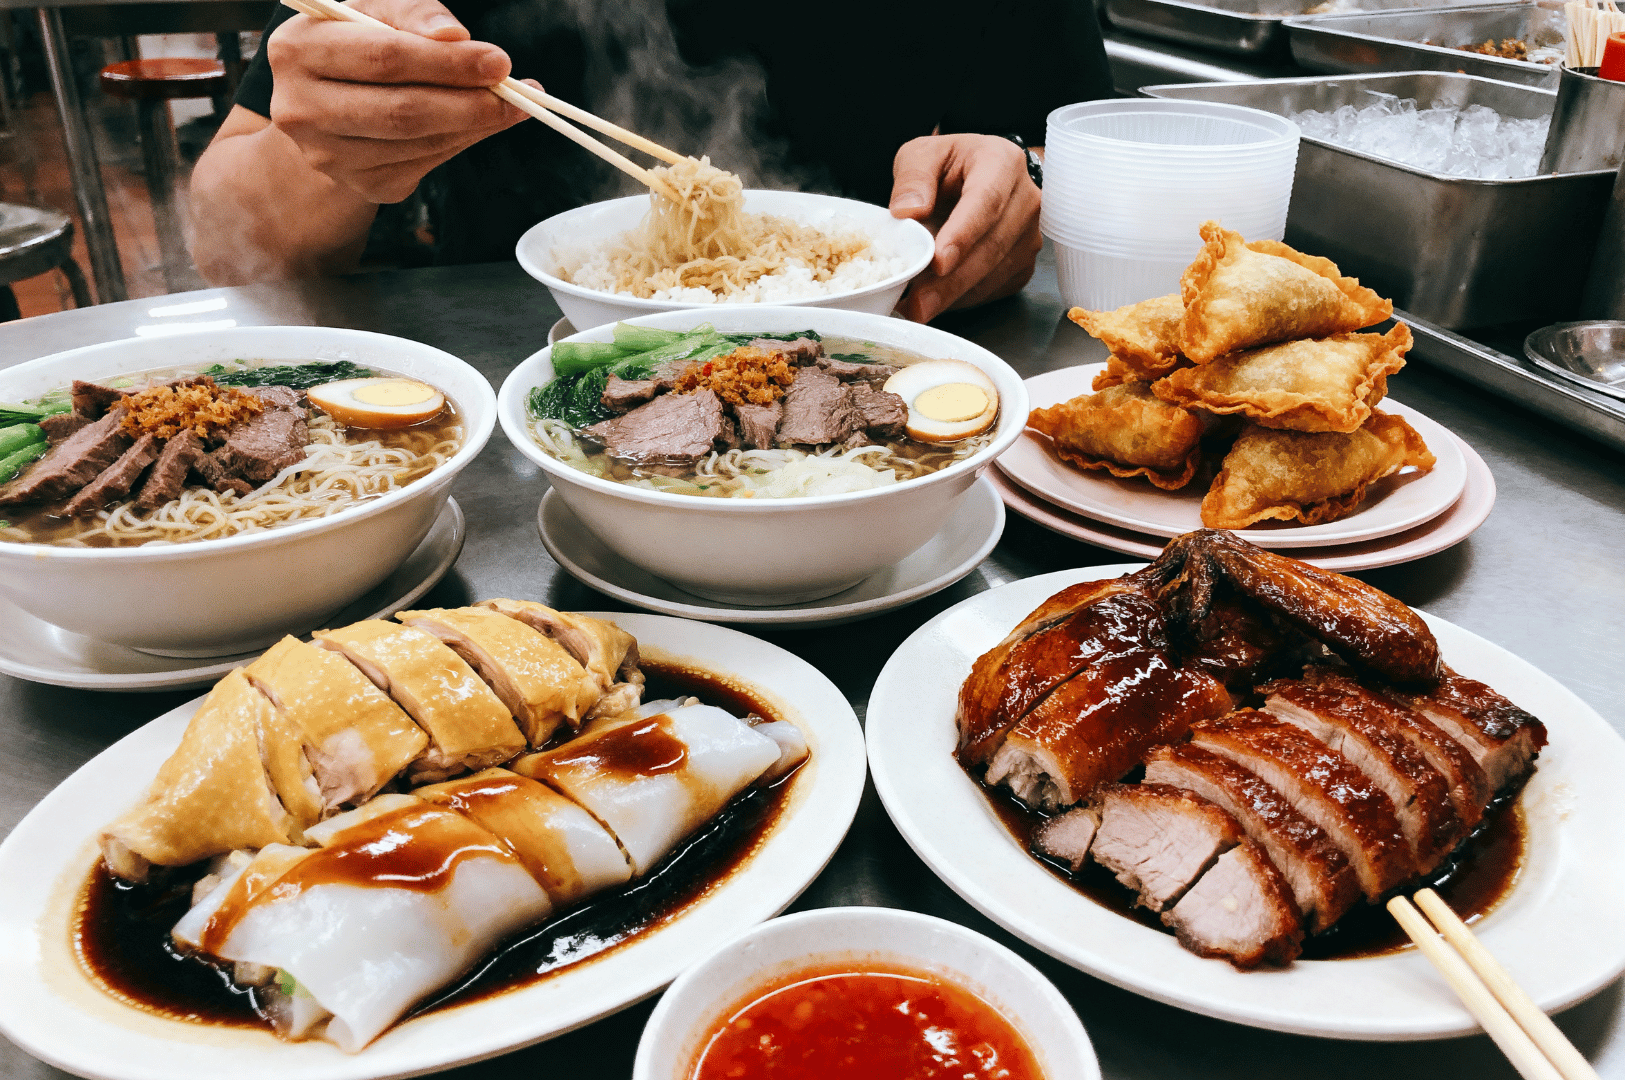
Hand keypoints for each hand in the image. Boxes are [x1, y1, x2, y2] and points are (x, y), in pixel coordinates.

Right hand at [267, 0, 528, 203]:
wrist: (327, 105)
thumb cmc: (357, 46)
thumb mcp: (375, 11)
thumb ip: (413, 13)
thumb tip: (454, 35)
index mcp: (297, 50)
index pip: (384, 59)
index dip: (447, 63)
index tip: (498, 62)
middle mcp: (301, 110)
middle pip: (401, 111)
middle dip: (468, 102)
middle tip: (515, 92)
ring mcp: (330, 156)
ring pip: (419, 143)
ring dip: (475, 125)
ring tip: (510, 105)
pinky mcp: (363, 186)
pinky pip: (427, 165)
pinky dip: (461, 142)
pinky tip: (480, 124)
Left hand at [888, 134, 1042, 323]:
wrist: (975, 177)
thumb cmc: (949, 165)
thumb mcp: (921, 155)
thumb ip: (912, 179)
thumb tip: (907, 211)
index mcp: (1002, 163)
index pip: (986, 202)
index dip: (963, 235)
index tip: (938, 262)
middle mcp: (1026, 199)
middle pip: (992, 246)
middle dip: (952, 281)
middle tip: (918, 303)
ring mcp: (1030, 234)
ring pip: (995, 273)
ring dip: (955, 295)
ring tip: (918, 306)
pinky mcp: (1025, 262)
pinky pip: (995, 287)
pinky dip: (964, 298)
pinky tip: (937, 300)